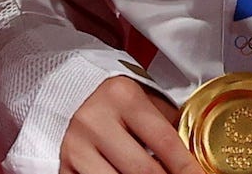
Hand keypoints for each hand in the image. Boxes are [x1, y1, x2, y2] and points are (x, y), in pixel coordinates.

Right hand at [63, 75, 200, 173]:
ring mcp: (75, 146)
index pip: (164, 142)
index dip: (186, 167)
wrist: (60, 85)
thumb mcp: (139, 95)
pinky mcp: (61, 164)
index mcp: (122, 97)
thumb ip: (163, 120)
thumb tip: (192, 153)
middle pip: (143, 170)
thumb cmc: (108, 94)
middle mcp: (96, 121)